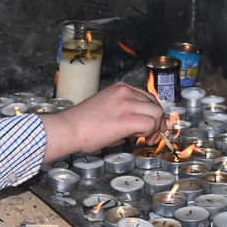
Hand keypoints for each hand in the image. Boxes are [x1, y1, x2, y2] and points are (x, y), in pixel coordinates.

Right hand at [41, 83, 164, 160]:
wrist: (68, 129)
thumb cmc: (82, 123)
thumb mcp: (106, 107)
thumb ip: (124, 110)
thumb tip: (138, 124)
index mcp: (120, 88)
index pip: (148, 97)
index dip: (152, 112)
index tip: (151, 124)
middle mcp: (125, 92)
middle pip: (155, 104)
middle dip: (157, 121)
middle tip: (150, 134)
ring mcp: (127, 104)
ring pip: (156, 113)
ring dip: (154, 127)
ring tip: (143, 137)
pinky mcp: (127, 120)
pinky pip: (150, 124)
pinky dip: (149, 132)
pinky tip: (138, 138)